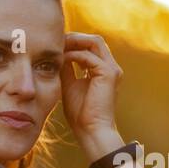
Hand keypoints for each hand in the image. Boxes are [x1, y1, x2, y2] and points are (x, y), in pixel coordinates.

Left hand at [60, 32, 124, 159]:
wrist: (90, 130)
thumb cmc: (80, 113)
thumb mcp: (69, 85)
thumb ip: (66, 69)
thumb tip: (57, 56)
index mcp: (102, 70)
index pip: (90, 47)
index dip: (74, 42)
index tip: (56, 43)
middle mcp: (110, 67)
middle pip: (94, 40)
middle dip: (74, 37)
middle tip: (56, 39)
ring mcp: (112, 69)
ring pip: (95, 42)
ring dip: (75, 41)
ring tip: (58, 45)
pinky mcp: (109, 73)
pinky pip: (90, 57)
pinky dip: (75, 55)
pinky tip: (62, 59)